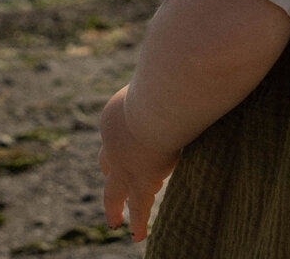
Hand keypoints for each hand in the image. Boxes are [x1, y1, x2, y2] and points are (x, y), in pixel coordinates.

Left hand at [99, 86, 179, 241]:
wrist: (160, 100)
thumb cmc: (168, 78)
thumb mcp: (160, 73)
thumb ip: (167, 72)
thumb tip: (182, 54)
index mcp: (114, 114)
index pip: (117, 131)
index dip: (126, 139)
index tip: (139, 140)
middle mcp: (112, 141)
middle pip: (107, 163)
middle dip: (111, 174)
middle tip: (110, 185)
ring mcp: (123, 164)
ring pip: (114, 192)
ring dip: (115, 206)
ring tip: (115, 220)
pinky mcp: (141, 181)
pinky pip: (138, 207)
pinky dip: (137, 222)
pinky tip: (136, 235)